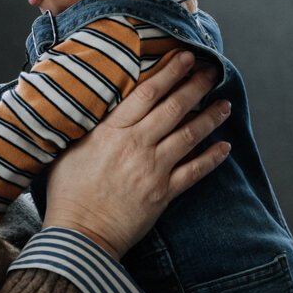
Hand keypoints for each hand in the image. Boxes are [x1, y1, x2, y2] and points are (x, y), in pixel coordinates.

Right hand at [42, 53, 229, 258]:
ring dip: (210, 117)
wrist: (79, 235)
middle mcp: (136, 145)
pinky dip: (212, 158)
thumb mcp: (68, 150)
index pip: (147, 92)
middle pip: (174, 107)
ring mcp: (153, 169)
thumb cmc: (67, 194)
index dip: (170, 71)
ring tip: (225, 103)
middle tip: (212, 71)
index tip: (185, 57)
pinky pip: (194, 171)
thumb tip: (91, 106)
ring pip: (190, 135)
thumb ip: (86, 127)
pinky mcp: (163, 193)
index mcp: (112, 131)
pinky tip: (224, 147)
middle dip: (196, 85)